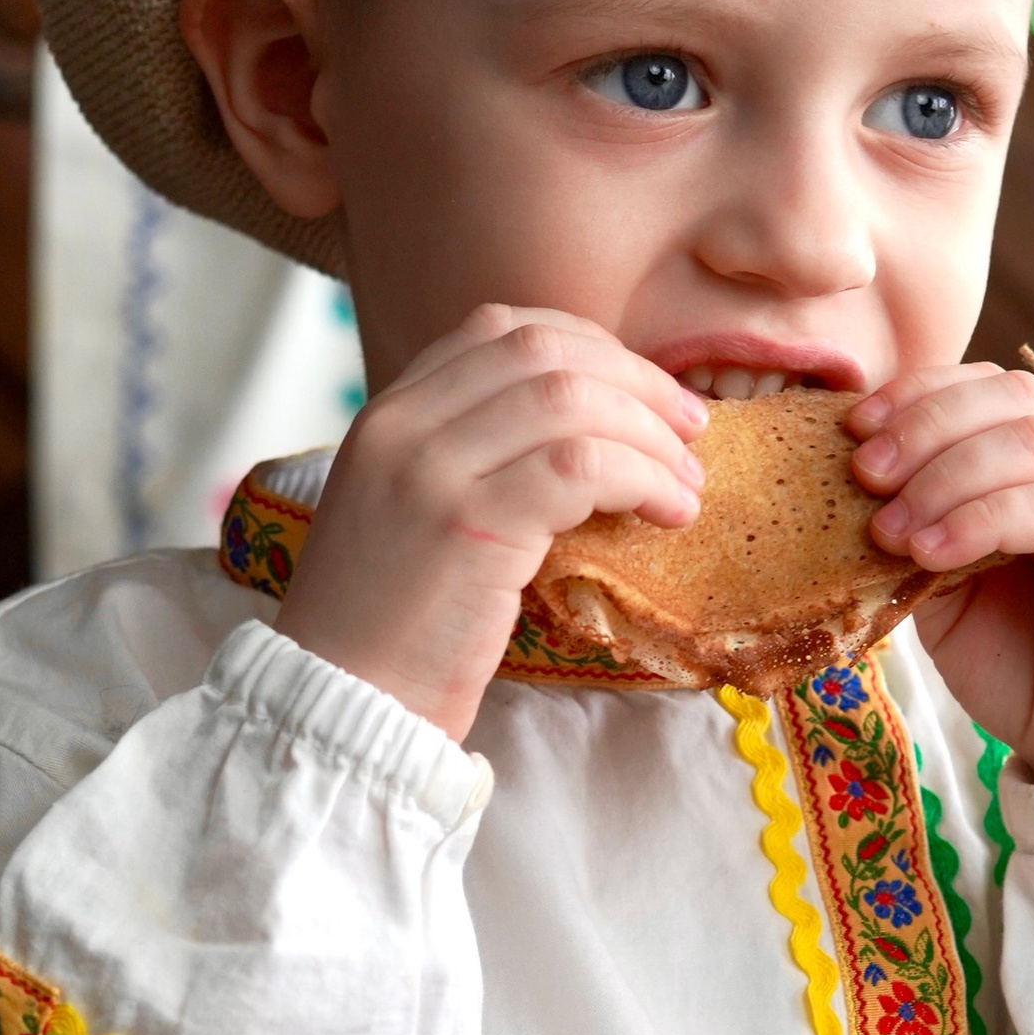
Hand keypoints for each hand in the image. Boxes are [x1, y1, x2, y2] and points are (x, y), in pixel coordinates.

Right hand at [277, 308, 705, 741]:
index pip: (498, 329)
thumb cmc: (392, 628)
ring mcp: (430, 469)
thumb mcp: (414, 515)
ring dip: (651, 434)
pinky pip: (581, 466)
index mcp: (388, 414)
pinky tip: (666, 514)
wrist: (343, 705)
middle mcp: (402, 425)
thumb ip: (474, 460)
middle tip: (689, 427)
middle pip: (544, 350)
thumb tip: (590, 433)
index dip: (587, 347)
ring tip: (686, 483)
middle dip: (635, 381)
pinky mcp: (469, 525)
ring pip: (571, 399)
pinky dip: (642, 480)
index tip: (637, 390)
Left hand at [848, 367, 1033, 784]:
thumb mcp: (945, 592)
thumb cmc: (1025, 668)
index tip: (852, 427)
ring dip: (946, 475)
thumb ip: (918, 532)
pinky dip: (982, 519)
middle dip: (925, 425)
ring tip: (890, 528)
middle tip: (864, 473)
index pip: (989, 387)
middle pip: (1012, 397)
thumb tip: (853, 491)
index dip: (918, 394)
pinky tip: (932, 553)